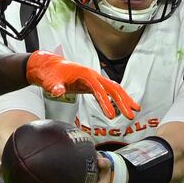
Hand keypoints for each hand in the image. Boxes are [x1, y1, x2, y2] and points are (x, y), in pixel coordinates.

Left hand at [25, 51, 139, 118]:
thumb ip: (54, 86)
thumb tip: (57, 91)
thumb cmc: (50, 73)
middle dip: (122, 101)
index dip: (105, 102)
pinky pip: (109, 90)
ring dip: (125, 99)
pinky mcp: (93, 84)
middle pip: (112, 88)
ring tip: (135, 110)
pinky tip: (123, 105)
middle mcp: (92, 75)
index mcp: (84, 74)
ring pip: (114, 88)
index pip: (98, 89)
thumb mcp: (50, 80)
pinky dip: (117, 97)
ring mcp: (94, 79)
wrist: (48, 67)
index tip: (111, 115)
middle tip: (130, 115)